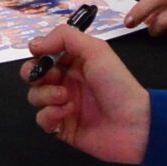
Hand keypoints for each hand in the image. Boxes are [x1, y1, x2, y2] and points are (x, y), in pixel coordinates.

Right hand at [21, 25, 149, 163]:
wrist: (132, 123)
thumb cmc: (116, 83)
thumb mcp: (96, 50)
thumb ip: (65, 38)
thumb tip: (34, 44)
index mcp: (75, 63)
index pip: (45, 54)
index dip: (38, 54)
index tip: (39, 54)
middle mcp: (66, 82)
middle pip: (33, 75)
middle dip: (33, 74)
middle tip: (50, 77)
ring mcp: (63, 106)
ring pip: (35, 97)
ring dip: (45, 94)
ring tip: (65, 97)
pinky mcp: (61, 128)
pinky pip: (42, 120)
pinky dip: (50, 115)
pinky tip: (66, 113)